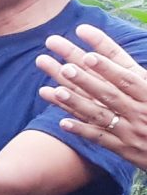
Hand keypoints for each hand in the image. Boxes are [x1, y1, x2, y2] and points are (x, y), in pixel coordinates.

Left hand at [36, 23, 146, 163]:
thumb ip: (136, 76)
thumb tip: (112, 54)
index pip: (124, 71)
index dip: (105, 59)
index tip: (86, 48)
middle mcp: (139, 107)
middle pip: (107, 89)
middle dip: (85, 78)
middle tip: (64, 65)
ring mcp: (131, 128)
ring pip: (101, 113)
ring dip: (77, 102)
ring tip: (56, 91)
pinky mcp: (124, 147)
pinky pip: (100, 138)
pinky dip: (82, 130)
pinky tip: (62, 122)